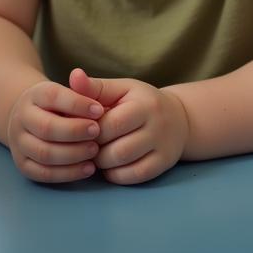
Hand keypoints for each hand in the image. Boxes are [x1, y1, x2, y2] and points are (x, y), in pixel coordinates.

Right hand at [6, 79, 104, 183]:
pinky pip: (44, 174)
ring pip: (44, 153)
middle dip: (75, 131)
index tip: (100, 110)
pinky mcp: (23, 165)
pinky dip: (68, 173)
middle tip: (97, 131)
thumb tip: (82, 77)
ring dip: (73, 154)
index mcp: (34, 95)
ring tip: (95, 150)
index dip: (77, 104)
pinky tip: (88, 168)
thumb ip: (80, 88)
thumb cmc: (59, 105)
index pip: (53, 97)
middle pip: (46, 128)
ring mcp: (19, 143)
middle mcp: (22, 118)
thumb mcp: (68, 91)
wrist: (31, 119)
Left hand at [69, 68, 188, 184]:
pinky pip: (133, 177)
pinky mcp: (163, 164)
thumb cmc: (140, 101)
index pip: (111, 123)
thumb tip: (74, 76)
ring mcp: (162, 147)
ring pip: (123, 163)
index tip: (81, 127)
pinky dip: (115, 174)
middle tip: (85, 143)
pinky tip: (110, 165)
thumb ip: (96, 87)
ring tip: (95, 153)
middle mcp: (156, 126)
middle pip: (116, 147)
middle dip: (94, 148)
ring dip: (102, 163)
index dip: (90, 129)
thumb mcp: (121, 89)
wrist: (178, 118)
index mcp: (143, 104)